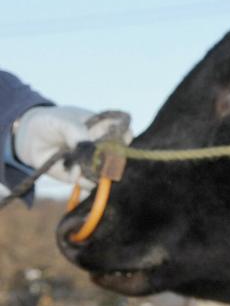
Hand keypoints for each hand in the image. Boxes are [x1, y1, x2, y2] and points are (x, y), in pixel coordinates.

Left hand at [10, 105, 131, 185]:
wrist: (29, 137)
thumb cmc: (51, 122)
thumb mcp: (63, 121)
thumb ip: (77, 132)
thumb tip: (89, 151)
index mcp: (104, 128)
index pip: (125, 134)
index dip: (124, 139)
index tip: (115, 141)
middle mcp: (103, 147)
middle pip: (119, 158)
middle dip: (111, 161)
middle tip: (96, 158)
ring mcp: (93, 163)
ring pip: (106, 174)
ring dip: (96, 174)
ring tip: (80, 166)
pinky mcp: (81, 176)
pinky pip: (90, 184)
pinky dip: (84, 182)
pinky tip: (74, 174)